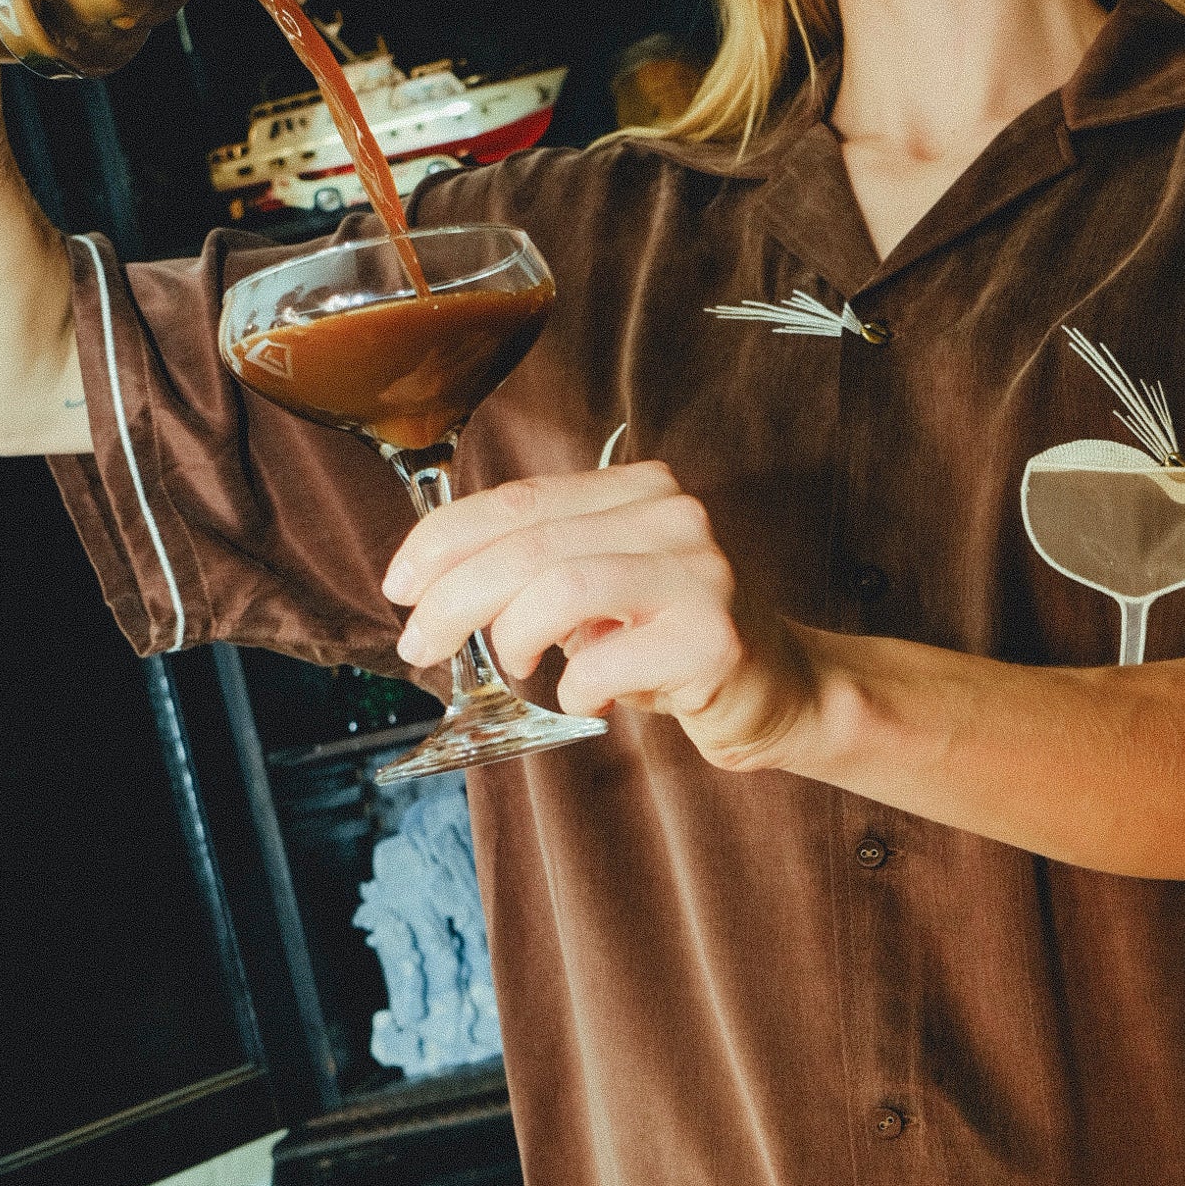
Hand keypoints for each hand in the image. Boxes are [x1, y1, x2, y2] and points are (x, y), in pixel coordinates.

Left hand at [384, 461, 819, 769]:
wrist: (785, 692)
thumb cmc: (676, 644)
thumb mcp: (602, 591)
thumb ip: (537, 568)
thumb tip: (432, 583)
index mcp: (638, 489)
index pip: (518, 499)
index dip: (443, 540)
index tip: (399, 584)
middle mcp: (674, 515)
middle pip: (527, 544)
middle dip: (452, 597)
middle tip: (418, 644)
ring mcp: (701, 571)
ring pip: (559, 588)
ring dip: (511, 637)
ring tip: (514, 665)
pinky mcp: (714, 636)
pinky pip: (604, 659)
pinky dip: (574, 686)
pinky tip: (588, 695)